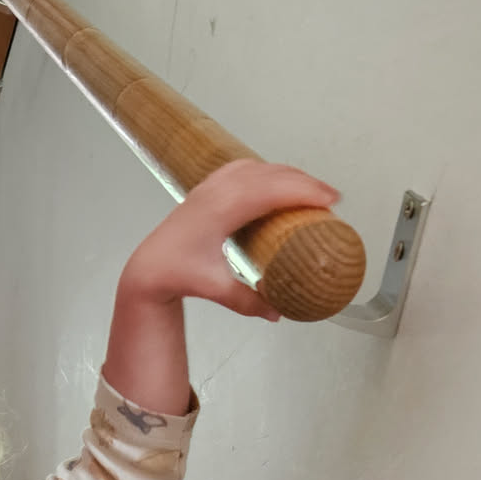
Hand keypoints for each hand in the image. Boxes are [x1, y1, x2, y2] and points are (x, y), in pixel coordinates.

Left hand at [118, 159, 340, 321]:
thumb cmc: (176, 273)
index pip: (271, 190)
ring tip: (312, 190)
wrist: (148, 266)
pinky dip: (268, 173)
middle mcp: (216, 190)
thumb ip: (247, 302)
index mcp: (220, 209)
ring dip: (288, 175)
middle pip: (271, 174)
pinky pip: (245, 169)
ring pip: (259, 167)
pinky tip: (280, 184)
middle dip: (305, 181)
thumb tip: (277, 312)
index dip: (304, 191)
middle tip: (332, 198)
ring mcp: (211, 185)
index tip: (329, 199)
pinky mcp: (208, 187)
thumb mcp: (214, 288)